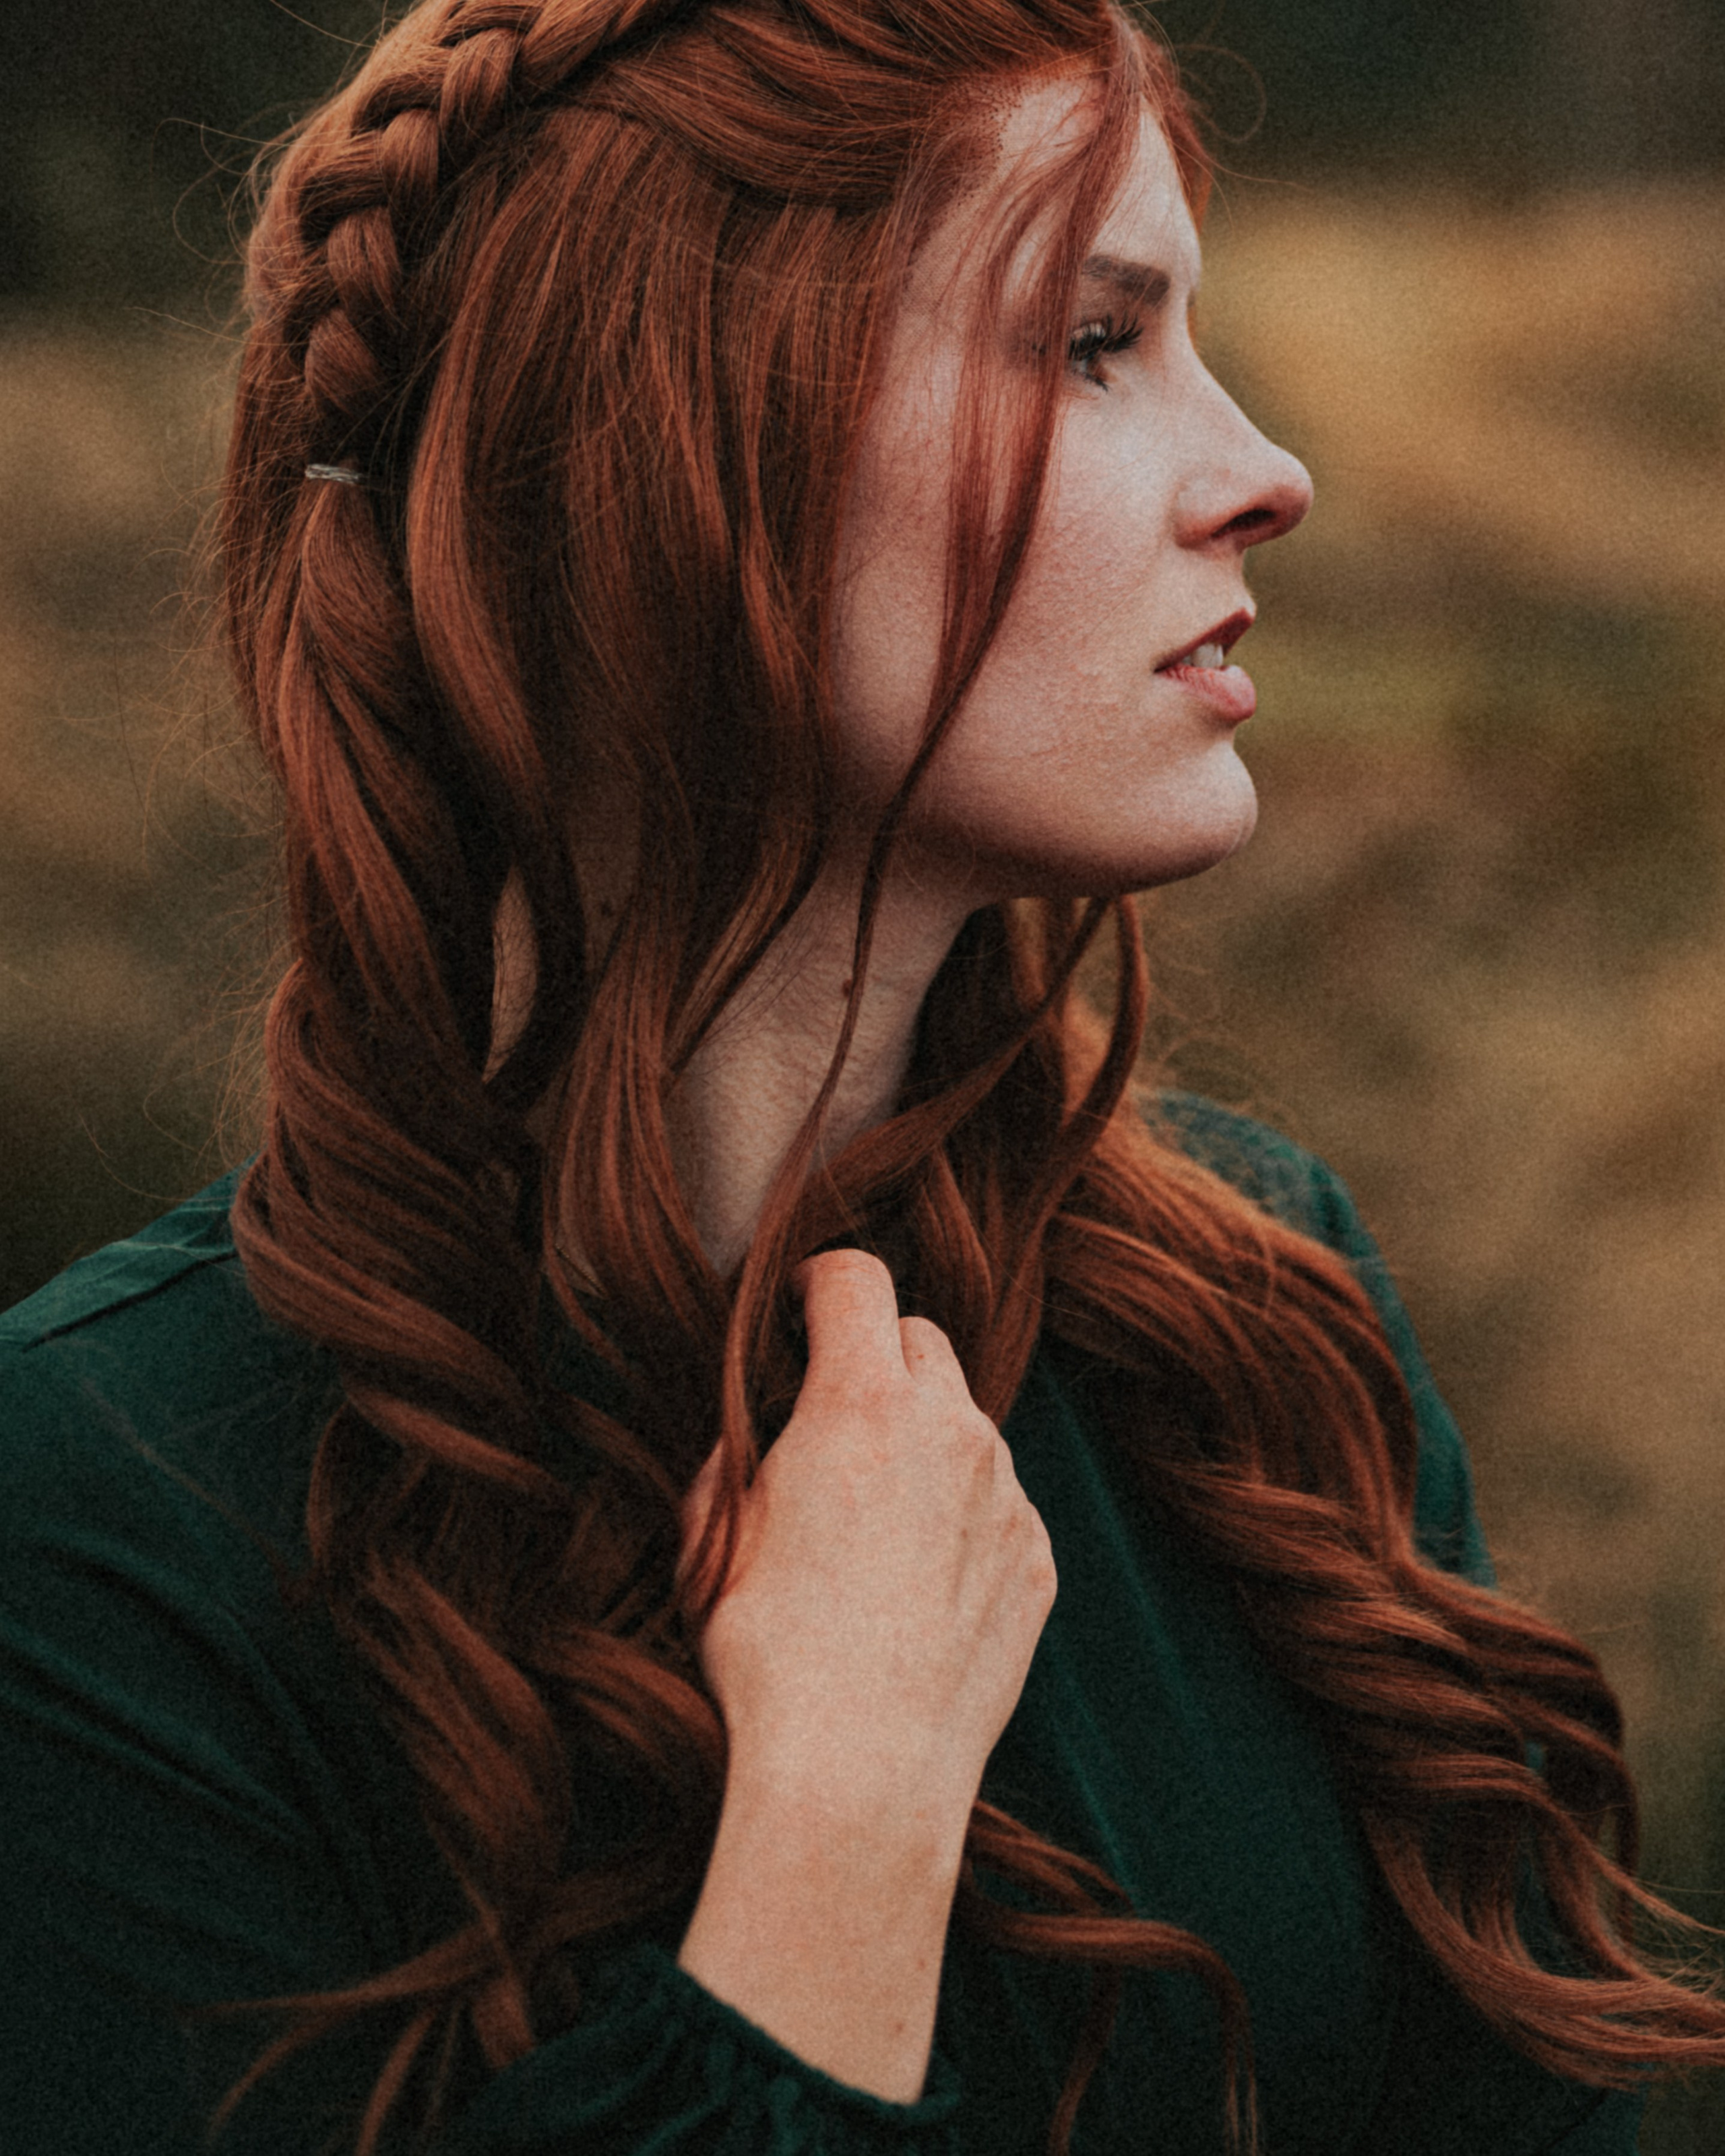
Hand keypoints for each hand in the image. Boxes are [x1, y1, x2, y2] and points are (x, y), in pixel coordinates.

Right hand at [678, 1248, 1056, 1819]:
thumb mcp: (712, 1533)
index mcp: (861, 1403)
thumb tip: (759, 1423)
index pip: (856, 1278)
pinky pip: (997, 1502)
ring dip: (921, 1442)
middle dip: (874, 1358)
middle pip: (920, 1338)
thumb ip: (739, 1450)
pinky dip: (959, 1517)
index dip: (817, 1286)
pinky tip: (913, 1587)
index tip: (797, 1317)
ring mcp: (1006, 1494)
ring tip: (870, 1527)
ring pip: (965, 1422)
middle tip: (828, 1421)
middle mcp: (952, 1428)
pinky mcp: (1035, 1558)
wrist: (862, 1772)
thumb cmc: (765, 1654)